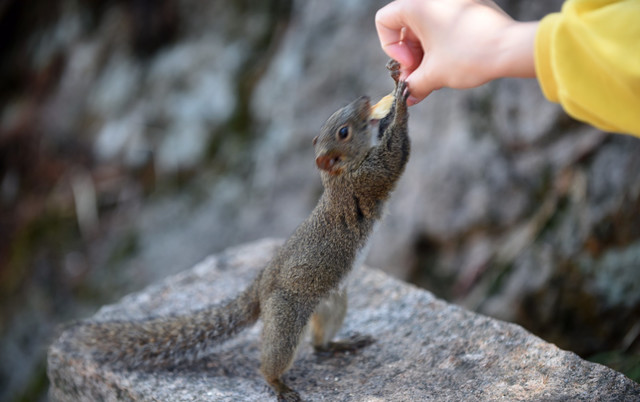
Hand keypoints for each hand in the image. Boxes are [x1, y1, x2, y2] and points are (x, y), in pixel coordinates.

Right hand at [376, 0, 537, 104]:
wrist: (511, 48)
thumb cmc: (470, 55)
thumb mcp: (434, 74)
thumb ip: (414, 85)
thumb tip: (408, 96)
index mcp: (417, 4)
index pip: (384, 21)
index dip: (391, 48)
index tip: (410, 64)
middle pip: (406, 25)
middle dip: (410, 54)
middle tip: (420, 76)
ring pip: (426, 25)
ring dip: (425, 51)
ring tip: (436, 74)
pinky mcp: (470, 5)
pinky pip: (445, 21)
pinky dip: (442, 42)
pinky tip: (452, 62)